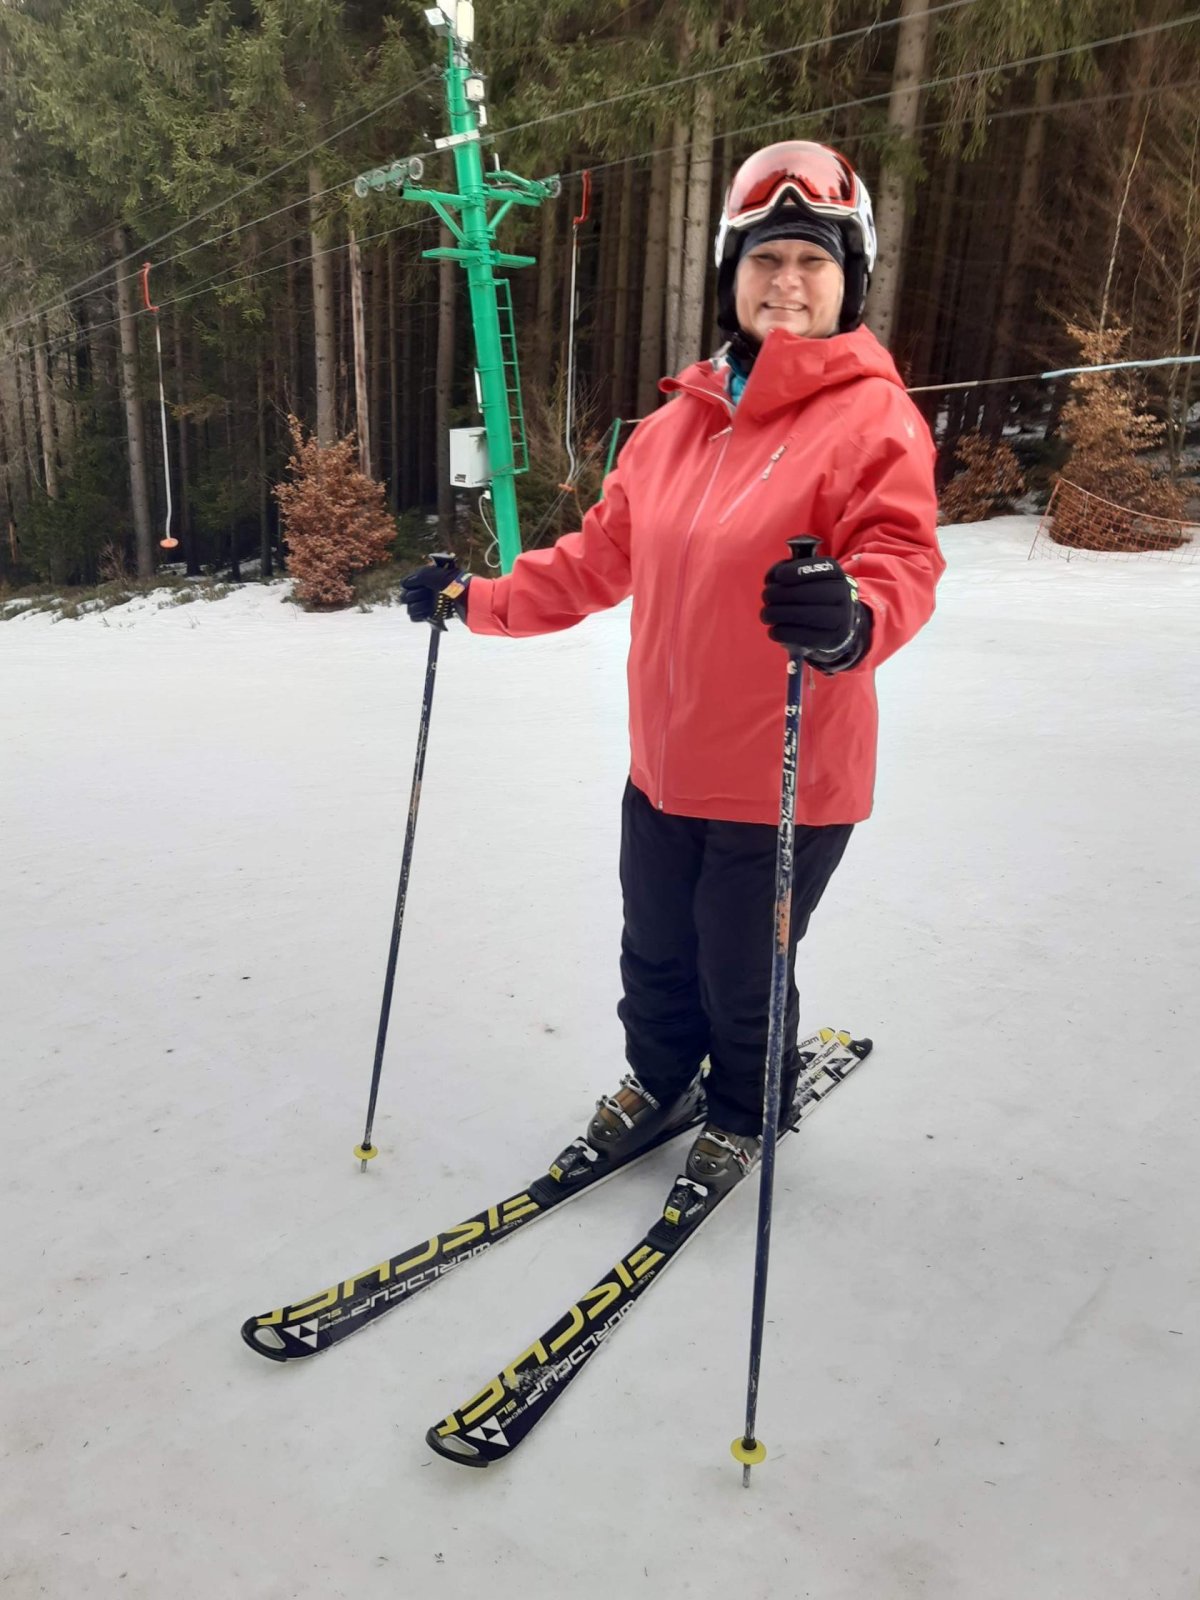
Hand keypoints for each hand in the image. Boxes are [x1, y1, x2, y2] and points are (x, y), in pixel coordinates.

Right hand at [399, 555, 469, 627]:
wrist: (470, 601)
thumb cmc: (455, 584)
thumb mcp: (436, 574)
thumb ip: (418, 576)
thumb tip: (404, 583)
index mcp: (427, 578)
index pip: (406, 583)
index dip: (411, 584)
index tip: (421, 584)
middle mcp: (426, 590)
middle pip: (406, 596)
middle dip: (415, 596)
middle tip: (427, 595)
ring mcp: (429, 603)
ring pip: (410, 608)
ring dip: (419, 607)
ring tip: (430, 606)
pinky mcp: (432, 615)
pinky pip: (415, 617)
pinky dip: (420, 616)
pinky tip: (428, 613)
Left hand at [761, 549, 869, 667]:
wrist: (838, 625)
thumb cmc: (814, 596)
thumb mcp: (809, 578)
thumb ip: (791, 572)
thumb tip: (772, 578)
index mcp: (836, 574)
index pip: (819, 568)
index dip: (795, 571)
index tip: (778, 576)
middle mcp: (842, 595)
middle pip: (804, 592)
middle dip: (777, 594)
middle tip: (766, 597)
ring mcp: (840, 619)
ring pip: (800, 615)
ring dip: (775, 614)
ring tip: (766, 615)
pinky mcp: (832, 639)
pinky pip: (800, 636)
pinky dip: (780, 632)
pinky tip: (774, 630)